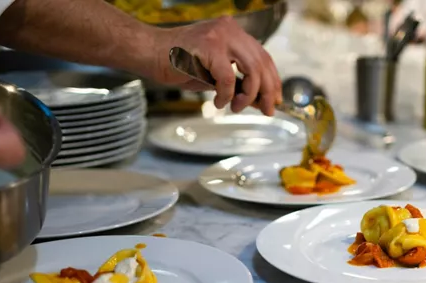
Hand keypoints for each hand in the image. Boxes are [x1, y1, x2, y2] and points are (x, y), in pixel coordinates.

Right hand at [157, 16, 281, 115]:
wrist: (150, 52)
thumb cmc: (178, 63)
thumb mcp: (214, 74)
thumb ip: (237, 82)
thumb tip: (259, 101)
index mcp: (233, 32)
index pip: (263, 56)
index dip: (273, 80)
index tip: (275, 99)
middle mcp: (230, 30)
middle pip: (262, 63)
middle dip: (267, 91)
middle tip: (266, 110)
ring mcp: (220, 36)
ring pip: (252, 70)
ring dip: (248, 95)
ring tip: (236, 107)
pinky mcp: (209, 47)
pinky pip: (228, 78)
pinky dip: (226, 94)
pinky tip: (219, 102)